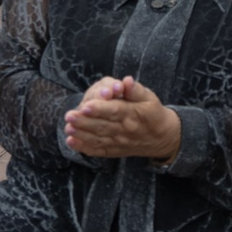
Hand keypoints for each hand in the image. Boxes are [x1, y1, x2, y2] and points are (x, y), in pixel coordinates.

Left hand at [62, 76, 183, 161]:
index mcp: (134, 114)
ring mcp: (119, 142)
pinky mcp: (115, 150)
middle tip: (69, 115)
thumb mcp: (149, 98)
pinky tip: (71, 142)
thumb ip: (136, 90)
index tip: (86, 106)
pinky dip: (84, 148)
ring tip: (68, 128)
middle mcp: (125, 130)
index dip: (100, 109)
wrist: (163, 138)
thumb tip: (126, 81)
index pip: (115, 111)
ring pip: (99, 139)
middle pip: (103, 126)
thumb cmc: (153, 113)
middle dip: (85, 121)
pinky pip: (99, 151)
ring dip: (82, 134)